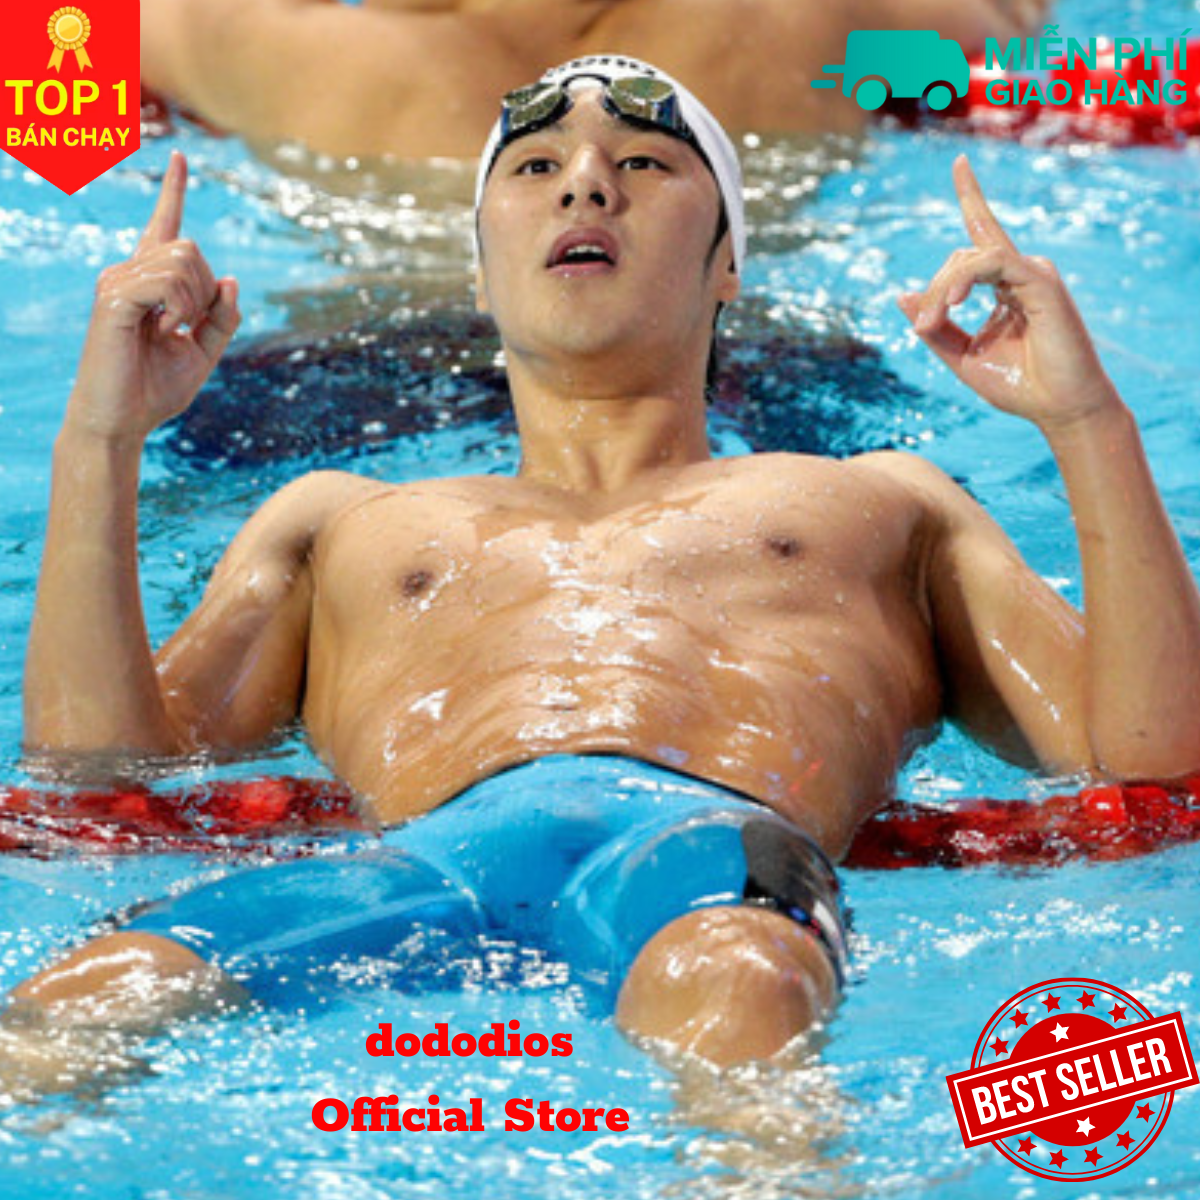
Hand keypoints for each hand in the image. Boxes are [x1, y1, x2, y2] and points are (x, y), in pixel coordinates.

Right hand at [66, 151, 239, 443]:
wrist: (123, 422)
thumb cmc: (155, 390)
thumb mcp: (203, 353)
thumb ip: (222, 318)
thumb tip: (231, 277)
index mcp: (150, 282)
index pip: (164, 227)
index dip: (174, 192)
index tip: (180, 157)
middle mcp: (129, 272)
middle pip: (191, 249)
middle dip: (208, 290)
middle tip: (189, 326)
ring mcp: (117, 281)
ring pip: (183, 261)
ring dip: (195, 302)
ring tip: (173, 331)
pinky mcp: (113, 297)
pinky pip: (166, 282)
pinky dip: (180, 308)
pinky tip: (164, 330)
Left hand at [897, 155, 1118, 432]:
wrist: (1058, 409)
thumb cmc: (1018, 384)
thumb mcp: (962, 356)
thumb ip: (936, 327)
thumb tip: (903, 295)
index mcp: (1003, 285)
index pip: (983, 232)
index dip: (971, 196)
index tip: (959, 164)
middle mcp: (1019, 272)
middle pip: (960, 256)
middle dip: (933, 291)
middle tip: (922, 328)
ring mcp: (1033, 273)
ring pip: (972, 257)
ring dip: (942, 290)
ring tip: (931, 323)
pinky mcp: (1042, 281)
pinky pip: (994, 262)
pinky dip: (965, 279)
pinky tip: (952, 305)